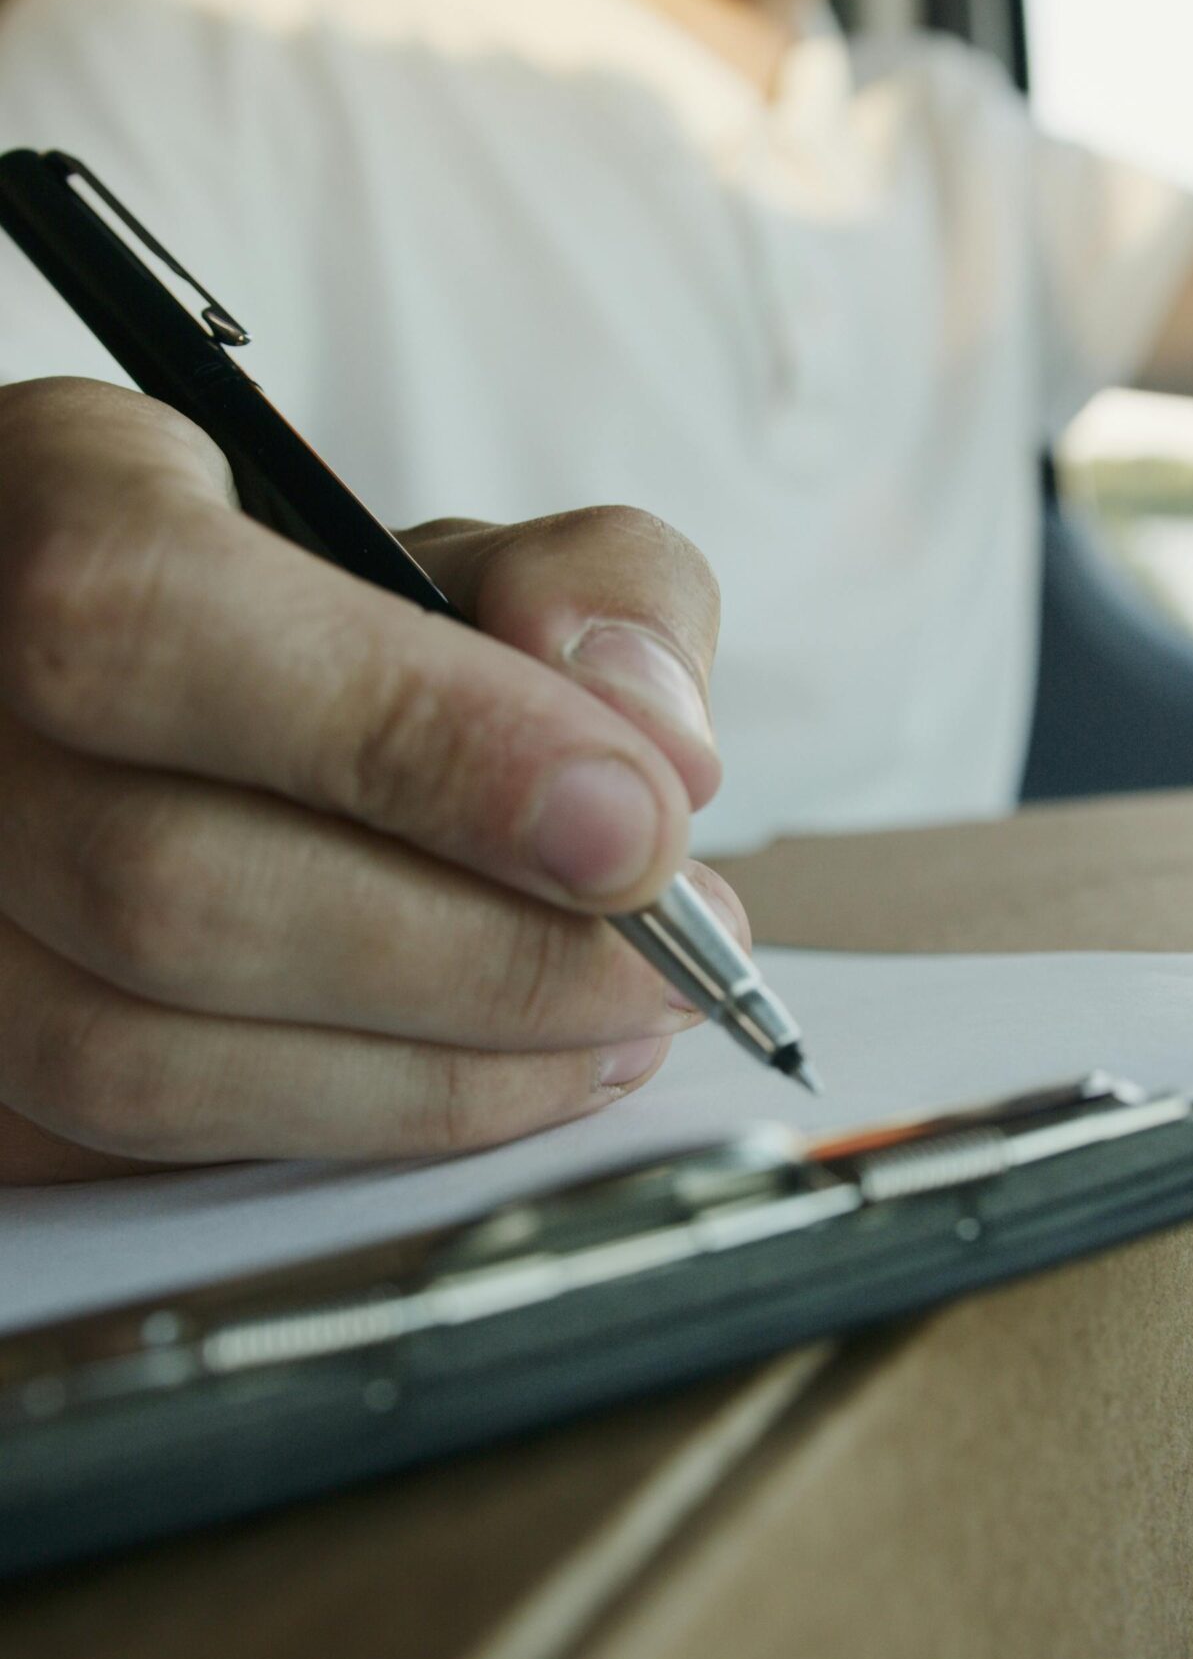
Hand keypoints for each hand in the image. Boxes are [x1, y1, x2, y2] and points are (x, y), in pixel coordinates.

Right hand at [0, 379, 744, 1181]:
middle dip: (473, 953)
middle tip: (664, 961)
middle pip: (161, 880)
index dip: (417, 740)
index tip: (637, 829)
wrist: (162, 723)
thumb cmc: (311, 630)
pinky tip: (487, 1079)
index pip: (160, 619)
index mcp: (37, 506)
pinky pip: (134, 1153)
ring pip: (134, 1054)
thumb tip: (655, 745)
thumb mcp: (456, 550)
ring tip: (606, 1029)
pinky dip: (346, 1132)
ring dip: (425, 1074)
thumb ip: (591, 593)